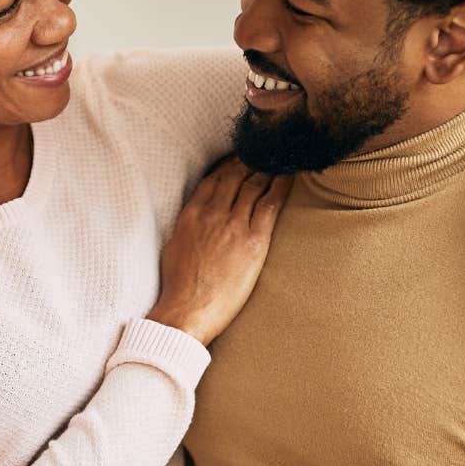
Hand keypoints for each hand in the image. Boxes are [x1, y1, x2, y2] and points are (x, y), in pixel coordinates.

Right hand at [145, 158, 292, 346]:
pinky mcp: (253, 242)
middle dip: (251, 162)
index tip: (240, 158)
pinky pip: (270, 205)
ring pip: (254, 186)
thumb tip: (197, 218)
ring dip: (268, 170)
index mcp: (191, 215)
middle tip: (265, 154)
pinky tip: (289, 177)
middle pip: (236, 177)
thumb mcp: (175, 246)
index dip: (230, 165)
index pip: (214, 179)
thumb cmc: (178, 286)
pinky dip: (281, 187)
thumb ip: (188, 226)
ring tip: (279, 161)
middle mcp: (212, 214)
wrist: (186, 311)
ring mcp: (233, 226)